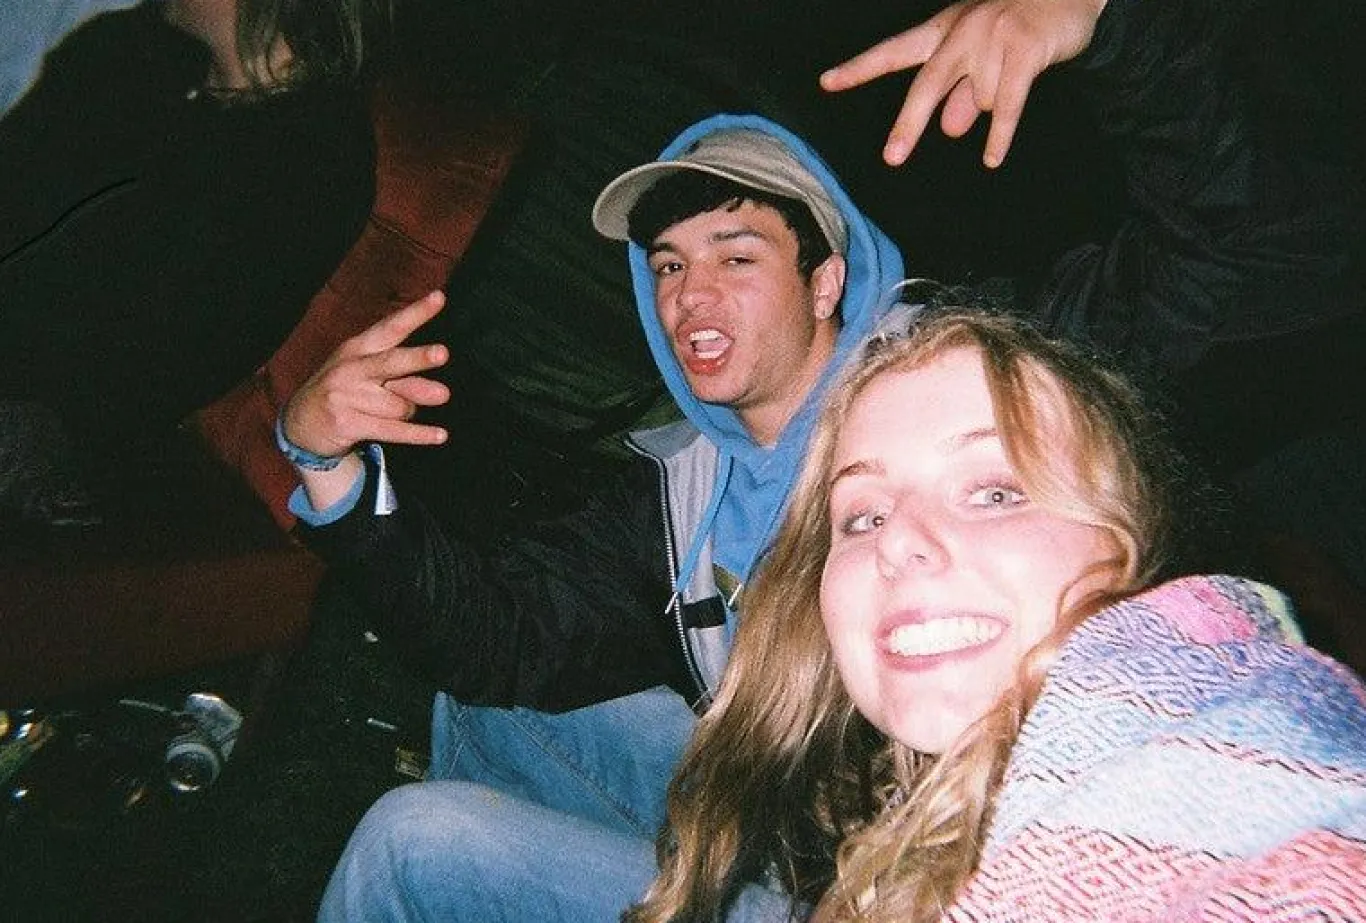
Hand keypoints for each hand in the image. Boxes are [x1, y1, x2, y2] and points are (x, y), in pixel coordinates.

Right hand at [281, 290, 451, 457]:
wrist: (301, 423)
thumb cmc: (345, 392)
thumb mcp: (368, 376)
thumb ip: (405, 379)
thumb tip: (441, 392)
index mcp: (359, 347)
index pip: (391, 327)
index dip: (415, 313)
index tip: (439, 298)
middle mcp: (352, 368)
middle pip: (392, 362)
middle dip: (417, 357)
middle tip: (443, 353)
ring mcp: (346, 396)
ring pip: (401, 405)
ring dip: (409, 412)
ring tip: (396, 412)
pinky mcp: (347, 423)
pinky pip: (393, 430)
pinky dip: (418, 435)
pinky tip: (440, 435)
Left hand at [820, 0, 1105, 167]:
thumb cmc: (1022, 26)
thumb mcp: (983, 58)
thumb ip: (963, 92)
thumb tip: (950, 127)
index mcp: (944, 30)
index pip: (894, 52)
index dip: (860, 68)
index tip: (827, 82)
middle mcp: (962, 30)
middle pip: (926, 84)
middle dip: (909, 123)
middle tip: (892, 157)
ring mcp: (992, 37)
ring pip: (982, 100)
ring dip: (998, 102)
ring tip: (1017, 76)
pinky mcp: (1023, 49)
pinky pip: (1006, 104)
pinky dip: (1000, 135)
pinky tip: (991, 159)